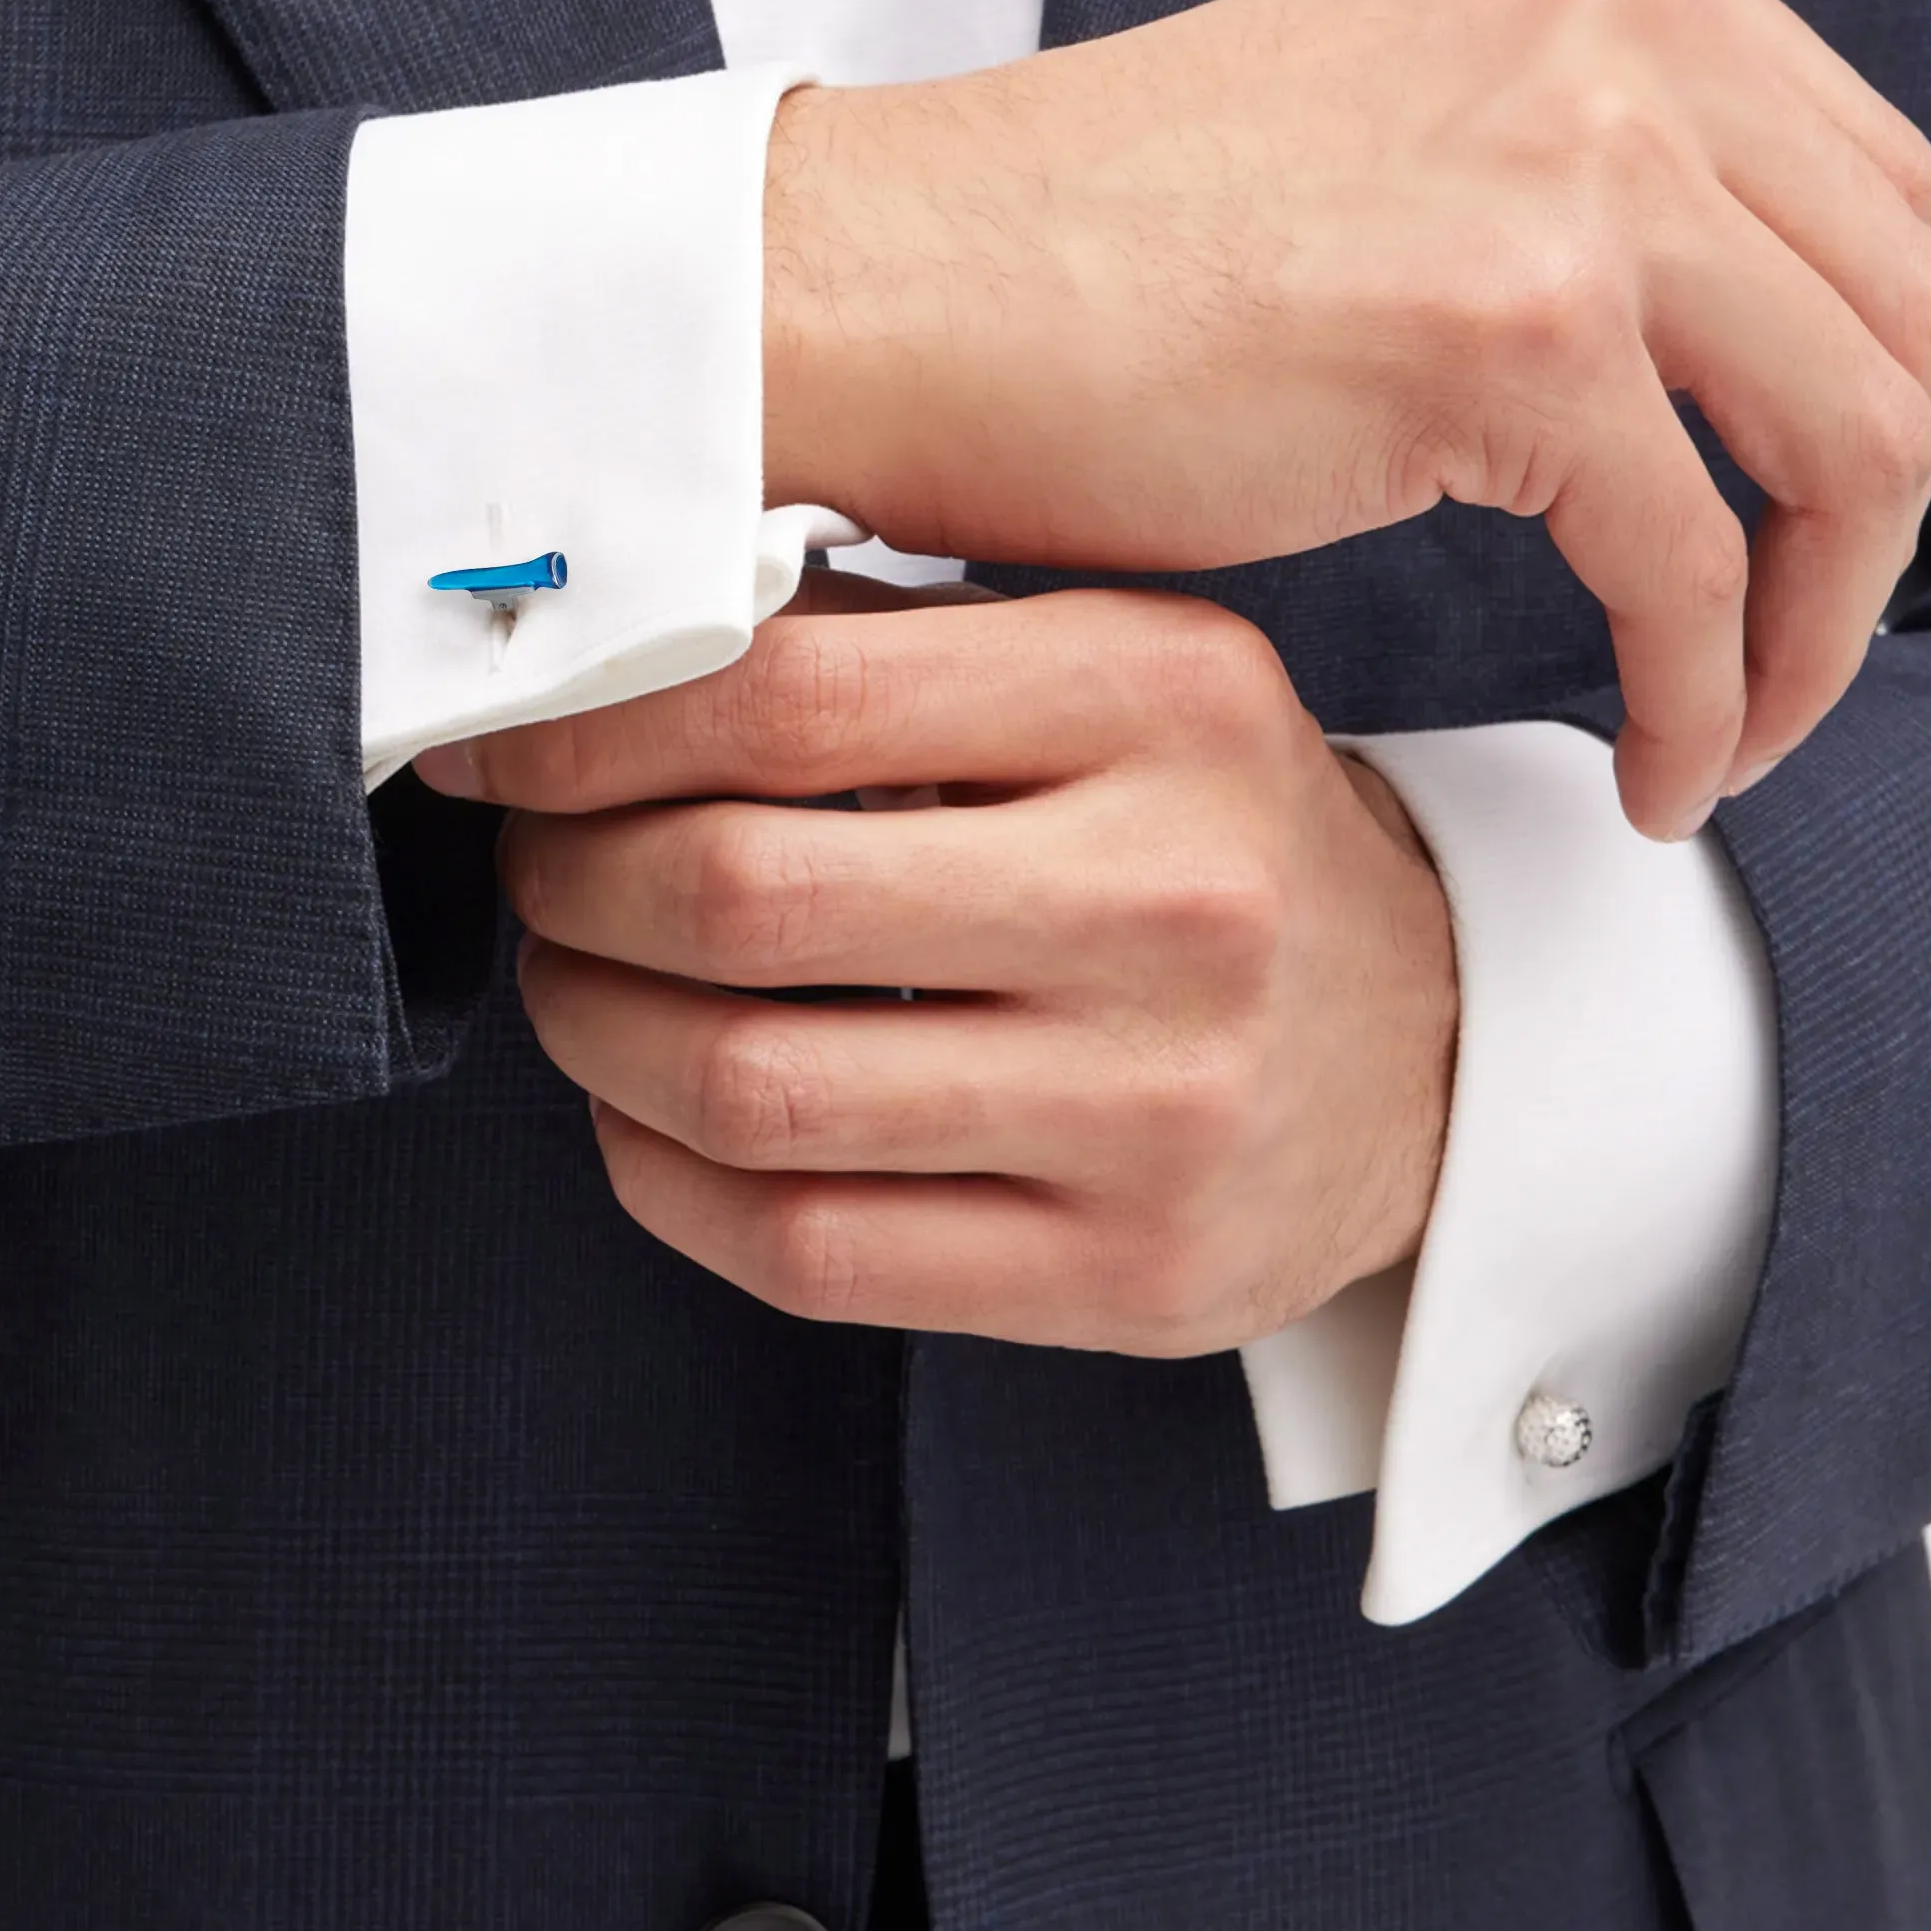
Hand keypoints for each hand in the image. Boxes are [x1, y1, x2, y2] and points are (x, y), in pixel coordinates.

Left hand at [447, 582, 1457, 1354]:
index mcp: (1167, 700)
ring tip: (577, 988)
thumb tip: (604, 652)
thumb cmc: (1215, 844)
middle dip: (566, 886)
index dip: (587, 727)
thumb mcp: (1117, 684)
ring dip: (595, 1036)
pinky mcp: (1129, 1278)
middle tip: (533, 874)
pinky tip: (654, 1121)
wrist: (1430, 1058)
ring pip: (751, 1090)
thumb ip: (894, 655)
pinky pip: (808, 1248)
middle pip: (742, 894)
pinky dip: (667, 1181)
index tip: (500, 746)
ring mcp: (1161, 1110)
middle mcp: (1180, 901)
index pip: (787, 696)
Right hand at [763, 0, 1930, 836]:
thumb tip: (1733, 338)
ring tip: (1736, 737)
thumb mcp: (1400, 135)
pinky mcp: (1510, 326)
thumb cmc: (1089, 264)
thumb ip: (1580, 173)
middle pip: (1903, 310)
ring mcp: (1578, 158)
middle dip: (1868, 525)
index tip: (1795, 530)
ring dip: (1815, 628)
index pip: (1868, 191)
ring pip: (1850, 440)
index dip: (1861, 389)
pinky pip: (1692, 568)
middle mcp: (1622, 18)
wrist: (880, 293)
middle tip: (1789, 662)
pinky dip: (1704, 700)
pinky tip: (1656, 777)